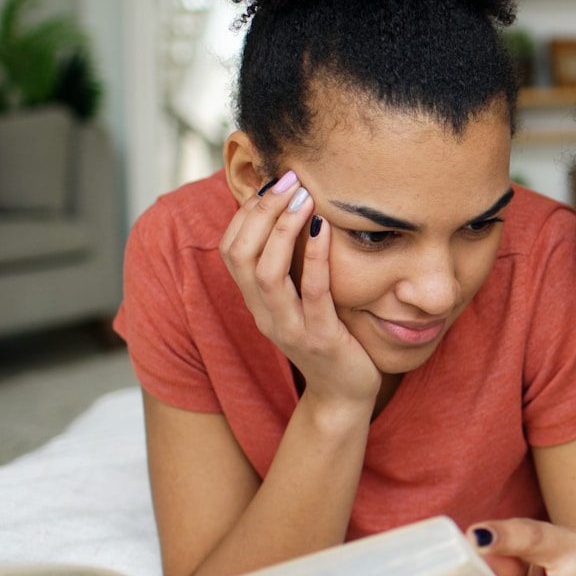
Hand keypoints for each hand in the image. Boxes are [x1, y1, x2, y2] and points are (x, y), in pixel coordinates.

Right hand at [218, 170, 379, 406]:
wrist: (344, 395)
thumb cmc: (329, 338)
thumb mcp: (302, 300)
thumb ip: (293, 267)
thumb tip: (296, 216)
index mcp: (257, 302)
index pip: (231, 250)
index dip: (246, 213)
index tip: (272, 182)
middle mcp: (265, 314)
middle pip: (241, 256)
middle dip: (261, 213)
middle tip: (288, 180)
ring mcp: (290, 328)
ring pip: (267, 274)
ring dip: (282, 230)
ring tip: (303, 197)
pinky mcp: (320, 338)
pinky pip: (312, 293)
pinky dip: (316, 258)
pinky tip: (325, 229)